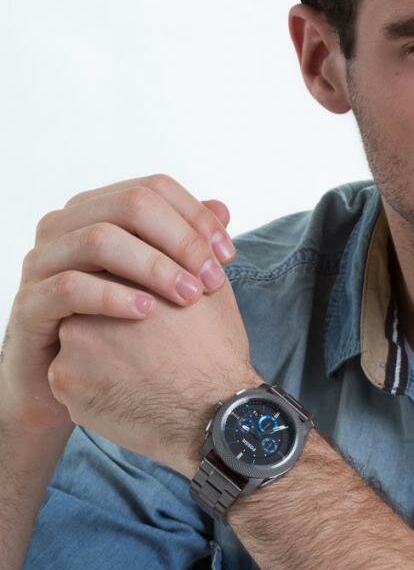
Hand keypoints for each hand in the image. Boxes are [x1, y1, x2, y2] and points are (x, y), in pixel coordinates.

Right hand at [1, 173, 235, 432]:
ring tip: (189, 295)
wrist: (80, 380)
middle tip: (213, 279)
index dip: (197, 217)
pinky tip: (148, 313)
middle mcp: (68, 224)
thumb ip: (187, 243)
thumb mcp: (161, 279)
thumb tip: (223, 209)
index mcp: (101, 209)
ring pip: (100, 240)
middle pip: (132, 204)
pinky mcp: (30, 303)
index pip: (155, 189)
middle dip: (182, 240)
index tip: (228, 255)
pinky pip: (70, 287)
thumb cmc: (125, 323)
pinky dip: (114, 296)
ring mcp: (44, 260)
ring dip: (154, 266)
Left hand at [48, 271, 261, 477]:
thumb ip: (187, 261)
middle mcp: (90, 303)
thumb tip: (187, 246)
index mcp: (126, 276)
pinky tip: (127, 390)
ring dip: (100, 351)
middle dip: (110, 319)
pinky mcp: (65, 383)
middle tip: (144, 342)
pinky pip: (73, 377)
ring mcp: (71, 344)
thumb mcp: (213, 293)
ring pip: (78, 341)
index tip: (151, 310)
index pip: (111, 272)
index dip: (131, 290)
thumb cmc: (217, 352)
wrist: (214, 412)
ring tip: (139, 367)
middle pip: (89, 304)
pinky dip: (94, 383)